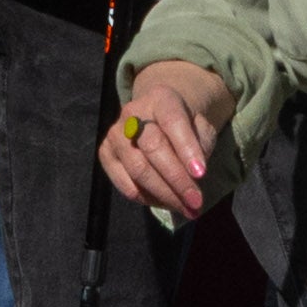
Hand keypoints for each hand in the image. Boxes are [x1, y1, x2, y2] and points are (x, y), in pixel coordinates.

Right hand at [96, 60, 232, 215]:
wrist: (160, 116)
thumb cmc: (186, 124)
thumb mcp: (201, 126)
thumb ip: (201, 144)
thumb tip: (193, 176)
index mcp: (161, 97)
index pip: (173, 121)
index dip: (186, 148)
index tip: (201, 174)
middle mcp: (133, 112)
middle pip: (153, 147)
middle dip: (177, 179)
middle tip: (196, 201)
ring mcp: (115, 133)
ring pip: (138, 169)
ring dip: (164, 194)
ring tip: (186, 208)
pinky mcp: (105, 154)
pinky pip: (126, 184)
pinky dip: (148, 199)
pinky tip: (166, 202)